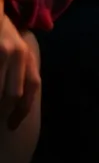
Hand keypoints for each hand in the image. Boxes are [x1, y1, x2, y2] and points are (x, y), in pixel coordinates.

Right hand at [0, 0, 40, 130]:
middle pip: (11, 94)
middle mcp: (16, 53)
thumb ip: (21, 73)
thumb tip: (17, 109)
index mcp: (27, 54)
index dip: (22, 112)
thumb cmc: (4, 36)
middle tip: (0, 121)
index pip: (31, 88)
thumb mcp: (18, 50)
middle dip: (3, 111)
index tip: (12, 126)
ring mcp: (0, 52)